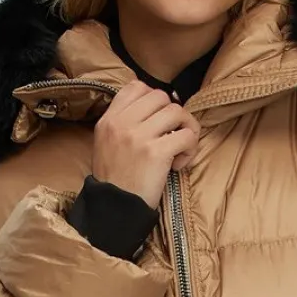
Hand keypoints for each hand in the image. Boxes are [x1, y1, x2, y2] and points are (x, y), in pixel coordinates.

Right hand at [91, 79, 201, 207]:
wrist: (114, 210)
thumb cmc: (115, 180)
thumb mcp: (106, 144)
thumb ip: (122, 123)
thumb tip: (157, 106)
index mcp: (109, 119)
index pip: (137, 86)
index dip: (154, 99)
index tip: (158, 120)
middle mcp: (122, 123)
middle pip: (161, 96)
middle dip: (173, 115)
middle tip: (172, 136)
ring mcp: (139, 136)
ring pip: (177, 112)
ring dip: (186, 129)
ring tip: (178, 149)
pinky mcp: (156, 153)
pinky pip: (187, 135)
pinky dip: (190, 149)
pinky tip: (178, 164)